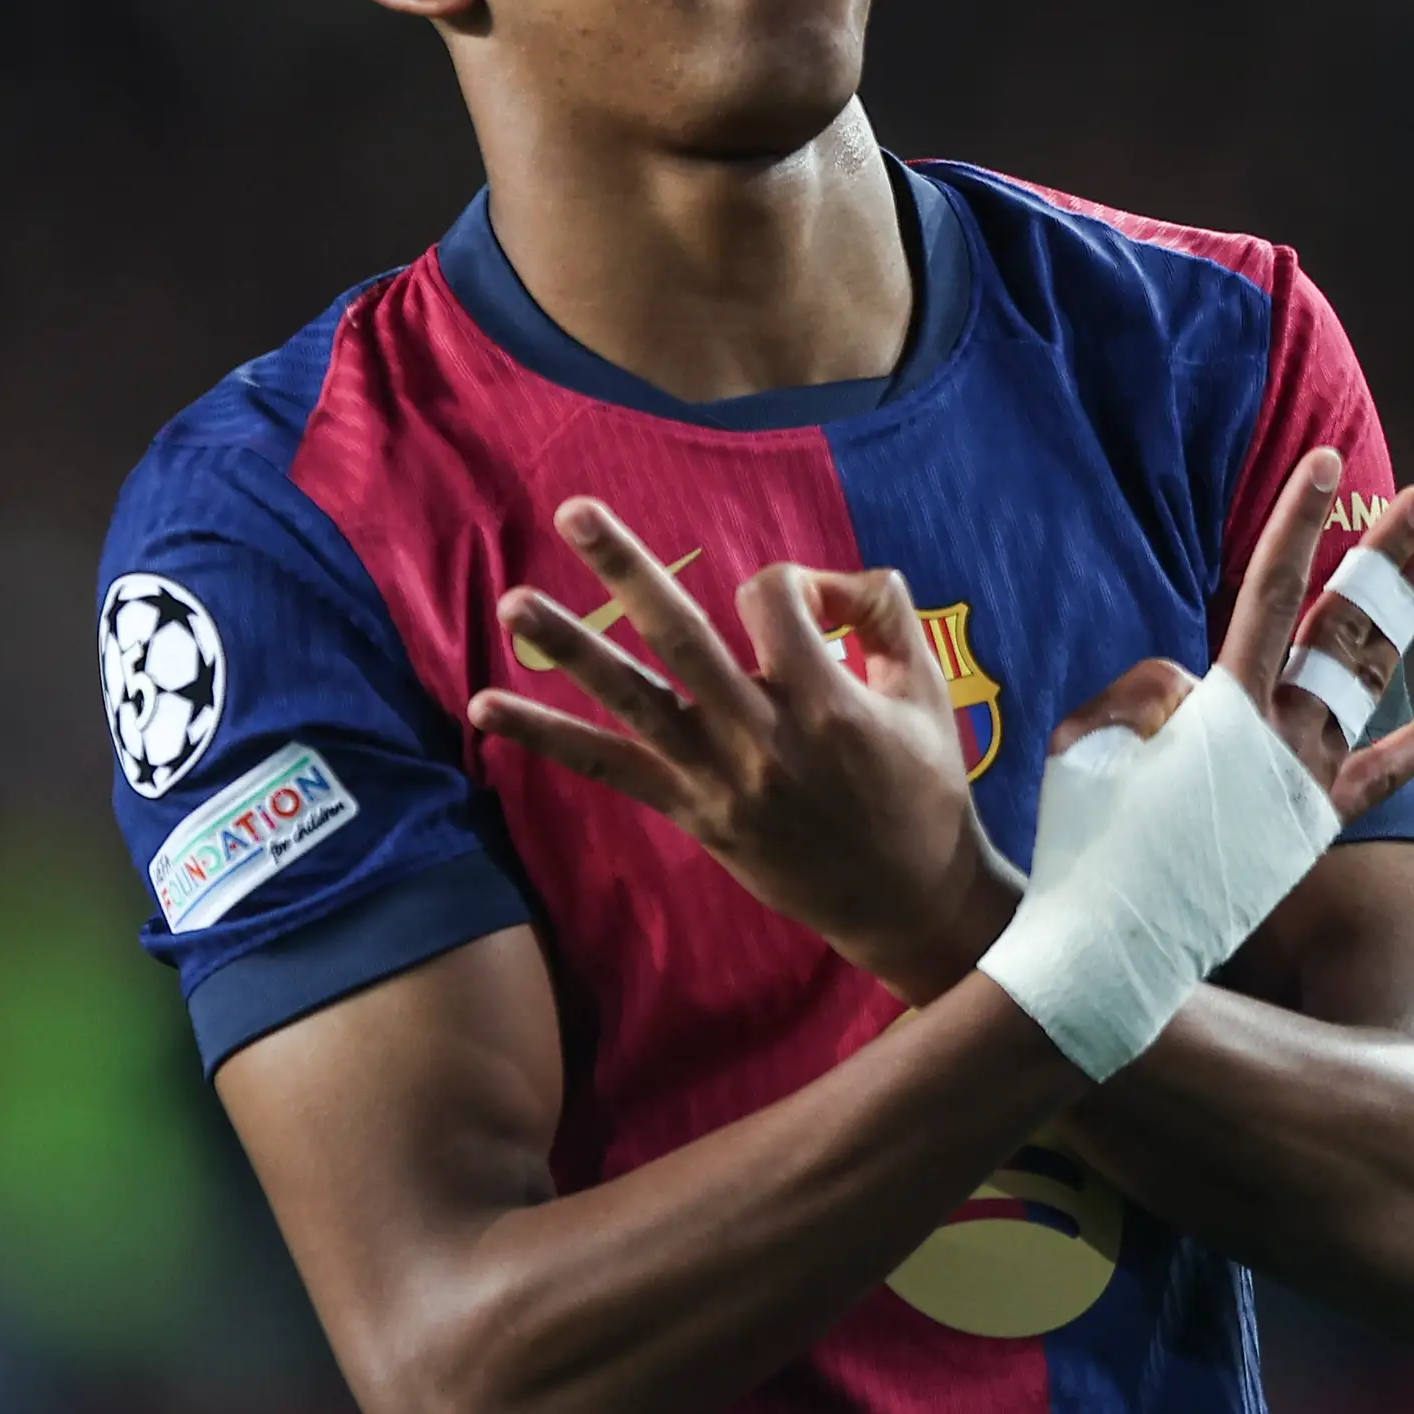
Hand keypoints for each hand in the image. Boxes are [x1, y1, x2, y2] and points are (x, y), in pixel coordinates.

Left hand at [470, 498, 1004, 998]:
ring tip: (512, 604)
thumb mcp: (928, 690)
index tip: (814, 611)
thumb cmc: (924, 790)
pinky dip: (545, 738)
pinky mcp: (690, 811)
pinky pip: (608, 769)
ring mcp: (717, 778)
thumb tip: (819, 579)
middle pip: (682, 636)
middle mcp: (761, 737)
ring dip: (569, 648)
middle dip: (627, 568)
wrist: (906, 901)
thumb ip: (883, 610)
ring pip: (633, 699)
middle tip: (574, 511)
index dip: (789, 582)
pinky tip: (484, 709)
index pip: (775, 597)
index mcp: (828, 701)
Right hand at [1049, 452, 1413, 820]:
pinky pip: (1383, 772)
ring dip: (1406, 611)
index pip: (1268, 592)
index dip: (1299, 523)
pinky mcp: (1315, 822)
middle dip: (1379, 555)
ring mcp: (1305, 778)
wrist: (1115, 943)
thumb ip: (1141, 697)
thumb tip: (1189, 689)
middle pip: (1340, 622)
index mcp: (1220, 708)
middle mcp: (1279, 735)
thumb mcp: (1088, 748)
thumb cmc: (1086, 843)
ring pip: (1368, 674)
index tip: (1327, 465)